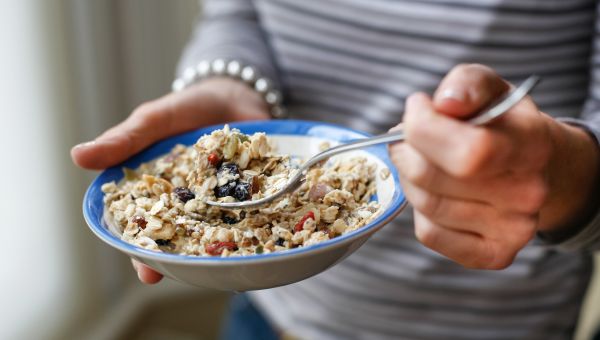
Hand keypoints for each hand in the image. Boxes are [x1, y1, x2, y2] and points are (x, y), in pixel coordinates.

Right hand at [72, 77, 269, 282]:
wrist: (234, 93)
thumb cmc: (186, 109)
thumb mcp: (154, 121)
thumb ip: (124, 141)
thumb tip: (77, 156)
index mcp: (162, 193)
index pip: (149, 229)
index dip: (145, 251)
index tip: (147, 270)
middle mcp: (193, 203)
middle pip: (186, 238)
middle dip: (185, 258)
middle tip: (189, 275)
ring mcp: (226, 200)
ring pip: (221, 232)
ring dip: (223, 248)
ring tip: (225, 265)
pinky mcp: (255, 192)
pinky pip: (257, 213)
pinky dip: (259, 225)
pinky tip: (260, 240)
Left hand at [390, 64, 599, 268]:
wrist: (540, 168)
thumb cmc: (503, 125)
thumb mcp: (491, 89)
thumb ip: (467, 84)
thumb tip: (444, 103)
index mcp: (531, 146)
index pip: (467, 151)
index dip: (423, 127)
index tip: (416, 108)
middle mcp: (526, 194)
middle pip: (431, 177)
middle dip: (405, 150)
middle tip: (405, 137)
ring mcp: (512, 231)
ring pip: (425, 205)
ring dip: (409, 177)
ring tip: (421, 160)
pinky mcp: (492, 255)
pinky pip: (429, 233)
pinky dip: (419, 210)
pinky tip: (434, 191)